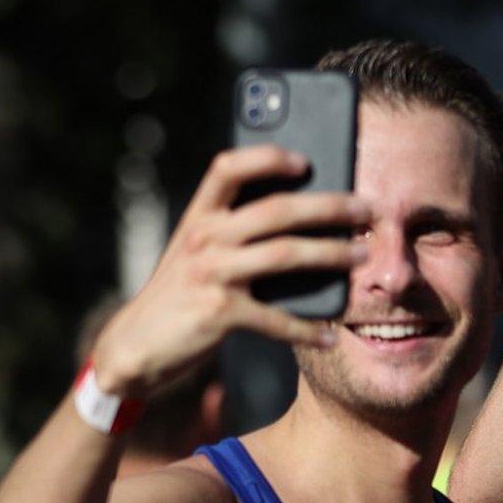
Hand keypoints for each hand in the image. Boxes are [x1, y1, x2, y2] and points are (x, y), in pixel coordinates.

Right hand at [89, 146, 373, 396]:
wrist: (136, 345)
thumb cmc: (182, 294)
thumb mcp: (199, 253)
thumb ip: (236, 234)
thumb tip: (305, 221)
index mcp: (199, 216)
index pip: (228, 168)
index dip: (267, 158)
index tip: (306, 160)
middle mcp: (204, 238)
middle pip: (276, 210)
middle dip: (328, 207)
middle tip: (366, 209)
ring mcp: (211, 273)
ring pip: (285, 255)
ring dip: (331, 254)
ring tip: (361, 256)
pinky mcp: (218, 312)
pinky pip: (276, 318)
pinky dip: (307, 329)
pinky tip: (330, 335)